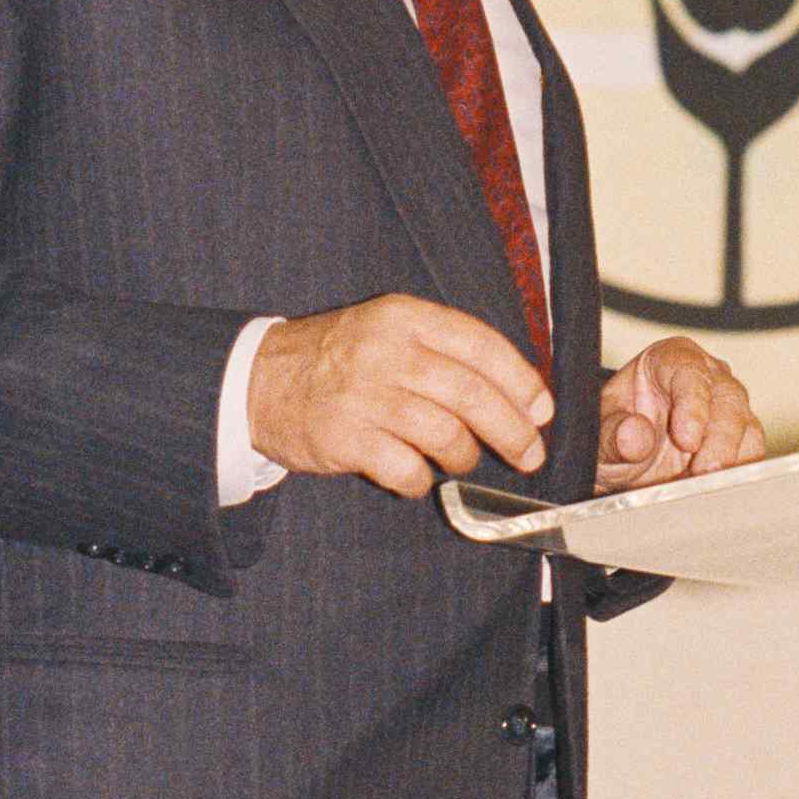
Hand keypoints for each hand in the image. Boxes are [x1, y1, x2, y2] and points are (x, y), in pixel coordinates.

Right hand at [248, 298, 551, 499]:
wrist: (257, 380)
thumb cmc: (339, 359)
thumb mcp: (388, 330)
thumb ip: (445, 351)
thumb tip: (517, 393)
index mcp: (404, 318)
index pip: (481, 345)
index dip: (521, 382)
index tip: (541, 410)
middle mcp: (387, 352)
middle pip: (472, 394)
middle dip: (512, 430)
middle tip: (529, 453)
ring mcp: (364, 396)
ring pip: (445, 434)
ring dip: (465, 457)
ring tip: (461, 460)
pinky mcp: (344, 438)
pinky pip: (406, 469)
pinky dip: (422, 480)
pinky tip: (416, 476)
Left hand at [596, 339, 764, 492]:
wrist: (625, 460)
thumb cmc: (615, 432)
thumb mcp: (602, 434)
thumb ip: (613, 433)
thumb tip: (634, 433)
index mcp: (669, 360)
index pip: (689, 372)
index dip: (693, 405)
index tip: (687, 440)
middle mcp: (705, 377)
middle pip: (728, 399)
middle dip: (720, 439)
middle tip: (704, 472)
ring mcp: (726, 407)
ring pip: (747, 426)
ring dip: (731, 460)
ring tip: (704, 486)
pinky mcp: (740, 437)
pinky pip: (750, 453)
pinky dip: (735, 474)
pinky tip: (712, 489)